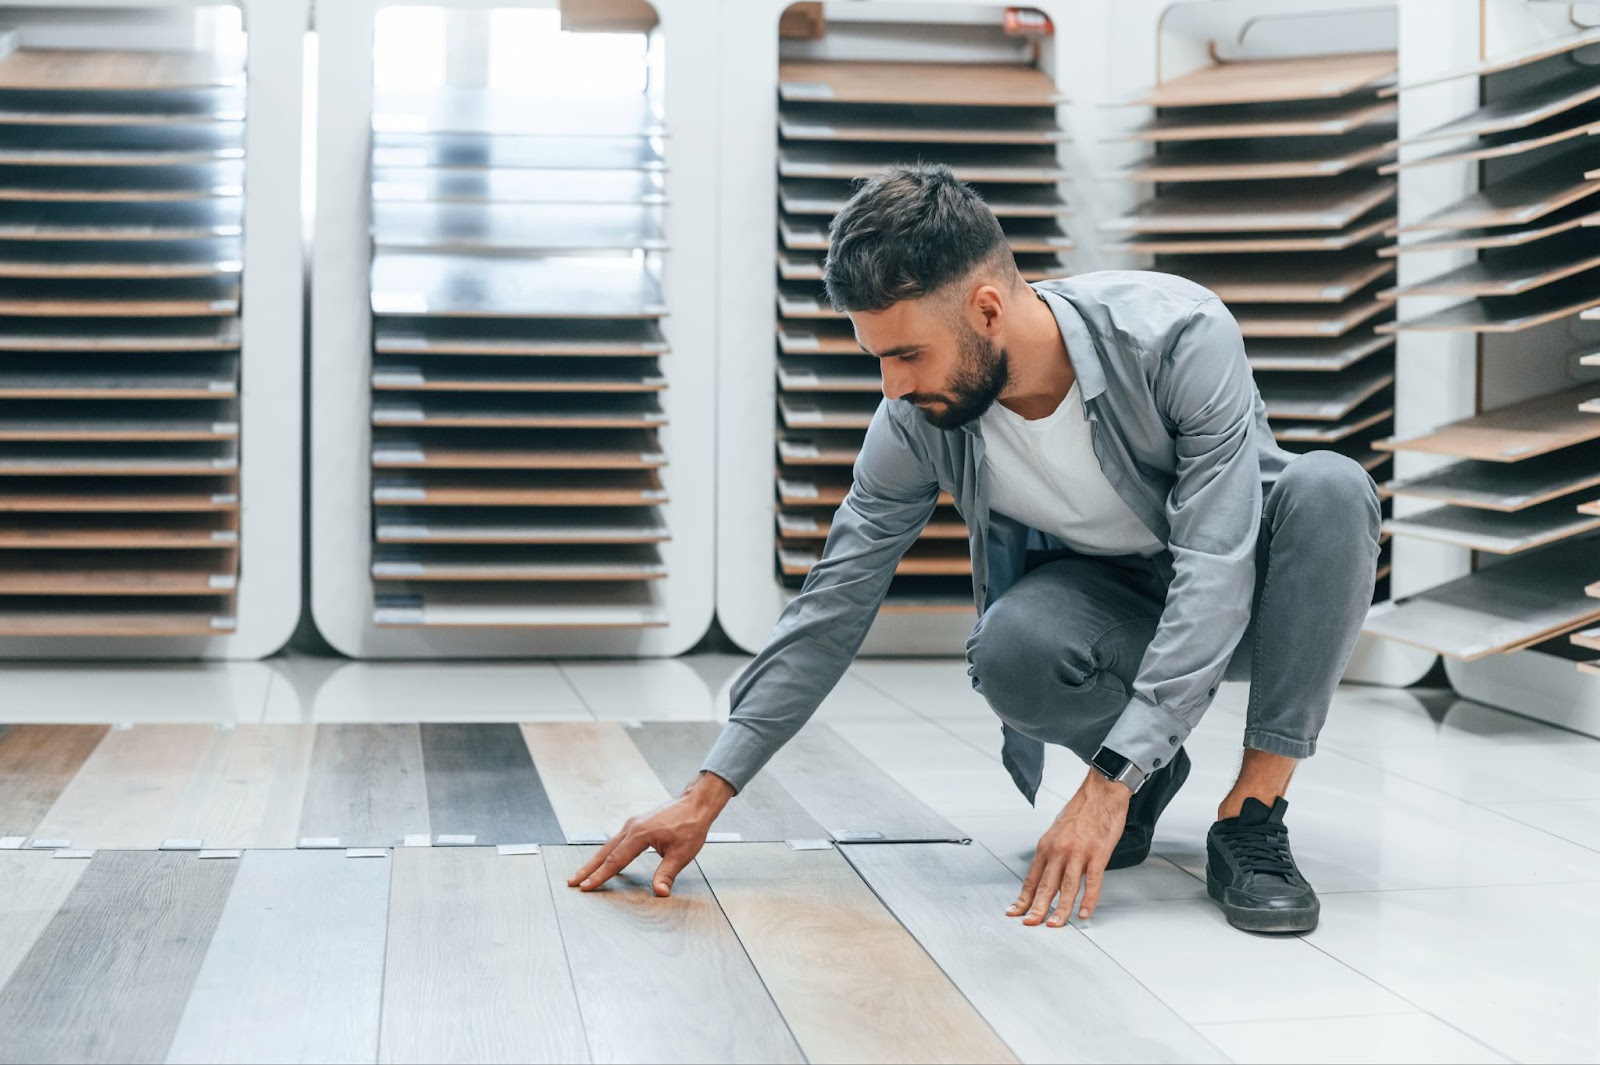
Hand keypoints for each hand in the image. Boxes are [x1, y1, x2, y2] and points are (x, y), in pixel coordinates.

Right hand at [567, 771, 734, 896]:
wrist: (696, 803)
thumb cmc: (691, 825)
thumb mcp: (682, 853)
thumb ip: (667, 874)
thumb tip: (660, 893)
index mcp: (640, 835)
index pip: (615, 860)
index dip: (600, 876)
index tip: (586, 887)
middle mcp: (631, 828)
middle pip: (604, 852)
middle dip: (587, 868)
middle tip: (572, 882)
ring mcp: (632, 824)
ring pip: (608, 846)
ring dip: (595, 861)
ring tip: (582, 874)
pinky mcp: (636, 824)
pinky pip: (616, 841)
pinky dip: (606, 852)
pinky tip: (604, 860)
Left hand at [1008, 768, 1129, 926]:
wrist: (1101, 793)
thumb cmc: (1081, 811)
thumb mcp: (1057, 831)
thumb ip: (1052, 853)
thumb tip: (1046, 873)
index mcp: (1047, 846)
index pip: (1032, 877)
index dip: (1023, 897)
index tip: (1015, 911)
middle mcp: (1059, 850)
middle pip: (1045, 885)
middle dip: (1036, 908)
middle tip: (1030, 924)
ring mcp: (1079, 853)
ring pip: (1066, 887)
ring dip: (1060, 909)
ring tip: (1055, 924)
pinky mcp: (1098, 854)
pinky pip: (1092, 882)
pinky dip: (1088, 900)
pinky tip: (1083, 913)